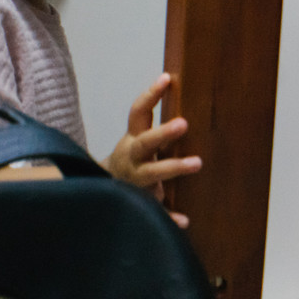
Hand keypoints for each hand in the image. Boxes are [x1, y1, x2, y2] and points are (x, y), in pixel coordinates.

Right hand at [103, 73, 202, 227]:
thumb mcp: (139, 140)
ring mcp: (136, 181)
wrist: (101, 193)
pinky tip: (185, 220)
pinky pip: (157, 210)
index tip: (166, 78)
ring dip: (173, 167)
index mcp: (133, 140)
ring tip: (197, 162)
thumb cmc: (133, 160)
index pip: (139, 113)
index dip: (151, 95)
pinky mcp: (141, 202)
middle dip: (163, 133)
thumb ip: (155, 124)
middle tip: (184, 123)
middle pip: (146, 143)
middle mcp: (133, 158)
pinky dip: (170, 216)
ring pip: (152, 173)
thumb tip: (176, 89)